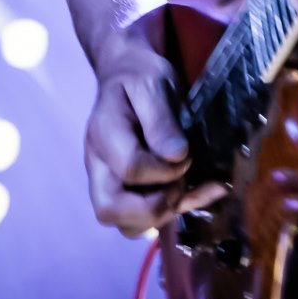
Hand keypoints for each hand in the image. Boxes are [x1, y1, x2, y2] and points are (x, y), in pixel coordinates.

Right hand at [83, 31, 226, 236]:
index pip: (130, 168)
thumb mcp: (153, 83)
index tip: (185, 153)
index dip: (165, 168)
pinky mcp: (123, 190)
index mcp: (103, 133)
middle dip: (154, 207)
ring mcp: (107, 181)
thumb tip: (176, 156)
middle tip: (180, 182)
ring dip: (162, 214)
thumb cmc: (139, 76)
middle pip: (109, 210)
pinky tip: (199, 193)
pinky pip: (141, 222)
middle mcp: (98, 164)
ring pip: (124, 224)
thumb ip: (161, 119)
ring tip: (185, 187)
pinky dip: (172, 213)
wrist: (127, 74)